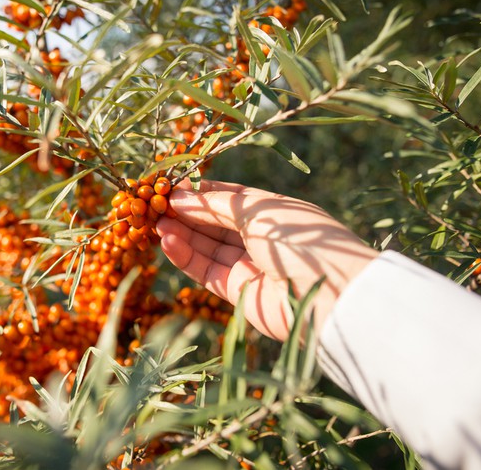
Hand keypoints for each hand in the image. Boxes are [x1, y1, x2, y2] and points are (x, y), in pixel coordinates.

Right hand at [156, 179, 378, 339]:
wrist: (327, 293)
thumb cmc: (299, 239)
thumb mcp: (258, 210)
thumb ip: (216, 204)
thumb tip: (181, 195)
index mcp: (273, 212)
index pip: (230, 198)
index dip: (201, 193)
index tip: (172, 186)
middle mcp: (261, 238)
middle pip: (214, 223)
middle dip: (185, 212)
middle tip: (154, 204)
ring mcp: (249, 265)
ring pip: (206, 246)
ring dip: (180, 233)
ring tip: (153, 222)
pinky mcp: (237, 292)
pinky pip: (205, 270)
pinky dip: (184, 255)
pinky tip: (165, 240)